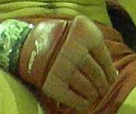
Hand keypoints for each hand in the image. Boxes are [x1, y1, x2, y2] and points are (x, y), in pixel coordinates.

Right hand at [0, 16, 116, 110]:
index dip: (110, 71)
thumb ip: (93, 46)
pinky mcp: (53, 83)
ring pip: (88, 87)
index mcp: (82, 34)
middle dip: (104, 85)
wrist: (23, 44)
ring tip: (96, 95)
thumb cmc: (55, 38)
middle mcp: (74, 50)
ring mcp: (63, 67)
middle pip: (97, 74)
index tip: (112, 78)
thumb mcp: (75, 32)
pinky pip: (73, 99)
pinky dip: (82, 103)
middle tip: (105, 89)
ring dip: (95, 94)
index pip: (104, 58)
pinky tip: (85, 103)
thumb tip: (112, 73)